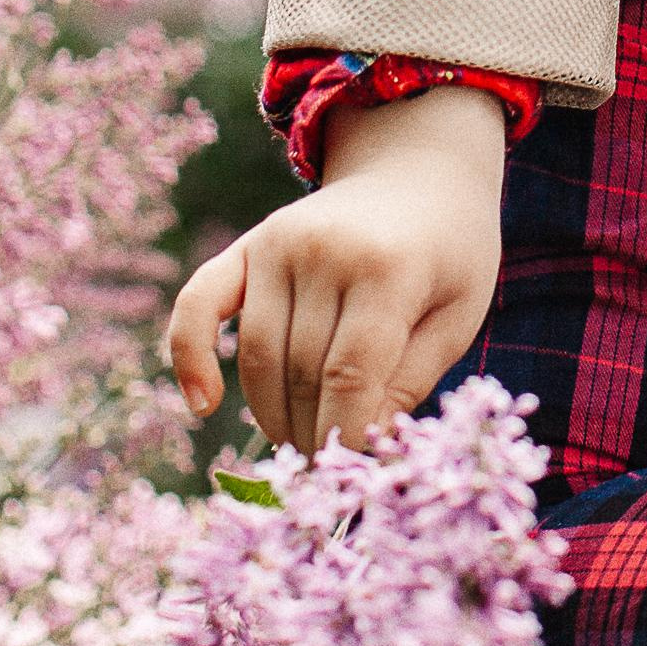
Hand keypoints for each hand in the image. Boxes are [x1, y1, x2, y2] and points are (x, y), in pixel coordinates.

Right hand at [166, 83, 507, 454]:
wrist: (419, 170)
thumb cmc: (449, 251)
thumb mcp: (458, 312)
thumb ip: (412, 380)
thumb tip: (365, 450)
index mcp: (388, 268)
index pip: (351, 375)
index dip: (346, 435)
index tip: (353, 475)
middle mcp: (325, 251)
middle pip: (301, 372)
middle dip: (313, 434)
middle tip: (329, 469)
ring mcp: (279, 243)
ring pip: (256, 356)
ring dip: (271, 414)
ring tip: (299, 444)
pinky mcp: (249, 244)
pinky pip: (199, 304)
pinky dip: (188, 355)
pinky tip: (202, 404)